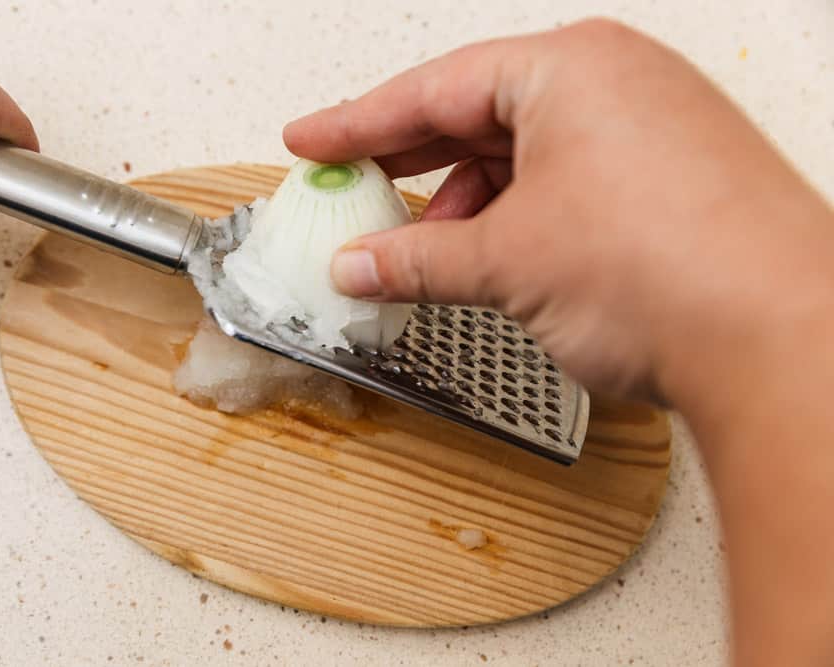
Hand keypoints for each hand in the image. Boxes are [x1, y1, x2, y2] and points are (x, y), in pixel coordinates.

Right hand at [286, 19, 833, 666]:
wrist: (782, 342)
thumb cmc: (671, 272)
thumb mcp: (506, 261)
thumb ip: (417, 259)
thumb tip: (362, 265)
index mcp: (570, 68)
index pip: (433, 89)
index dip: (358, 123)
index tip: (312, 140)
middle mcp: (617, 83)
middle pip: (478, 114)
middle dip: (409, 161)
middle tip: (352, 187)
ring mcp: (651, 129)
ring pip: (525, 153)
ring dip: (464, 202)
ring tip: (421, 247)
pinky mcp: (671, 180)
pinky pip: (567, 182)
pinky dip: (518, 216)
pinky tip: (489, 254)